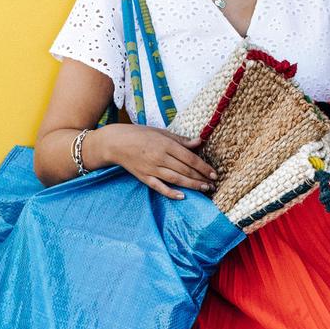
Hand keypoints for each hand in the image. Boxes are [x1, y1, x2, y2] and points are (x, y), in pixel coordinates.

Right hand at [91, 123, 217, 199]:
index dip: (203, 167)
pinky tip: (182, 196)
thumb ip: (180, 139)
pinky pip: (159, 187)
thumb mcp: (161, 132)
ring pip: (176, 179)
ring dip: (192, 185)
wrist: (115, 143)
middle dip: (201, 178)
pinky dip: (171, 192)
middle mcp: (160, 157)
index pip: (190, 158)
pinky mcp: (144, 177)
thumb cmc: (139, 134)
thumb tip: (199, 142)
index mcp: (166, 144)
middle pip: (185, 170)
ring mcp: (151, 169)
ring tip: (204, 189)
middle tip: (213, 184)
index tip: (214, 173)